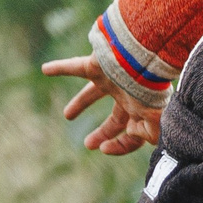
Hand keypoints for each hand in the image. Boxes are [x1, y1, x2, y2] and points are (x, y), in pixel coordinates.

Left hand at [42, 55, 164, 155]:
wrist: (145, 54)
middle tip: (89, 144)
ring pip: (92, 93)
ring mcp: (112, 80)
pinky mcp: (97, 65)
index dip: (121, 145)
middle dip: (103, 133)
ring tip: (67, 116)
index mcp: (143, 109)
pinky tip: (45, 70)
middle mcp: (127, 95)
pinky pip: (75, 67)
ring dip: (80, 104)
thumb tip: (132, 133)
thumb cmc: (153, 86)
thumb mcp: (157, 118)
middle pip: (115, 119)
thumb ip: (150, 133)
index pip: (133, 134)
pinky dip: (60, 68)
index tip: (103, 148)